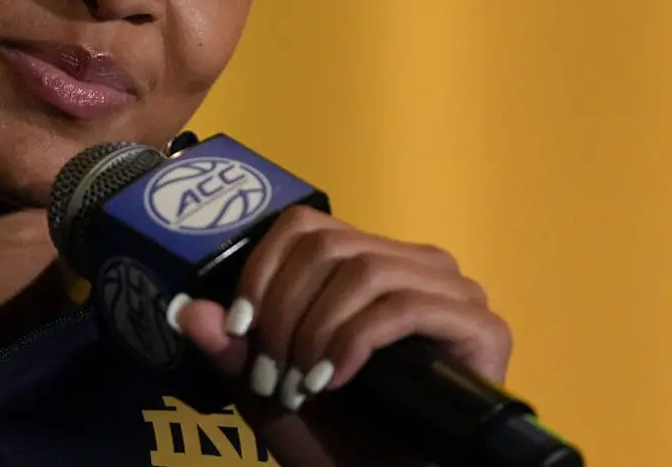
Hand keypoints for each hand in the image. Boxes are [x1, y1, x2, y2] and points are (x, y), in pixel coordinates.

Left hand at [171, 206, 509, 466]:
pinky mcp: (482, 327)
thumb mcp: (271, 396)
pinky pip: (405, 305)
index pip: (305, 226)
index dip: (262, 270)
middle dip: (285, 311)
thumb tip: (189, 309)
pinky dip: (356, 339)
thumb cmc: (341, 445)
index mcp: (367, 265)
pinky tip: (335, 379)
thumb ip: (233, 354)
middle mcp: (414, 265)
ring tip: (304, 385)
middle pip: (329, 246)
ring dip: (317, 330)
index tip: (240, 330)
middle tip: (274, 375)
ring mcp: (453, 292)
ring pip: (364, 269)